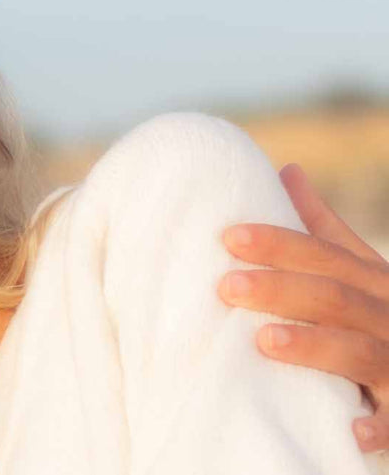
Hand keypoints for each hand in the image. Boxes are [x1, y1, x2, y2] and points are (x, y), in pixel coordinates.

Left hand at [217, 164, 388, 451]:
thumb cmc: (378, 317)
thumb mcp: (358, 272)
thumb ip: (324, 231)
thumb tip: (287, 170)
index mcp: (376, 282)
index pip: (327, 256)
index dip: (281, 243)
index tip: (227, 235)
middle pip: (337, 298)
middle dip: (282, 289)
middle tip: (226, 286)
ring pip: (360, 352)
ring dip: (315, 348)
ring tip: (264, 341)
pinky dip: (378, 424)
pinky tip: (351, 428)